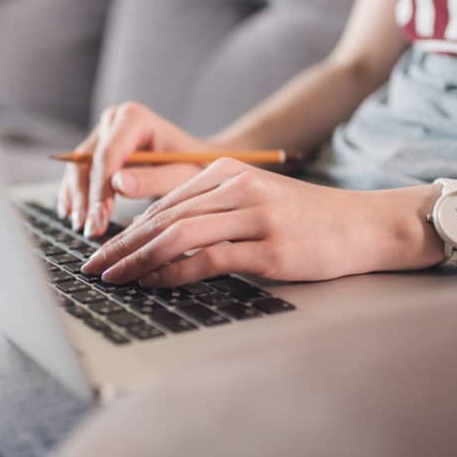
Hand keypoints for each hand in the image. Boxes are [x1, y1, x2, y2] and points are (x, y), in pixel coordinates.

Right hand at [57, 102, 214, 237]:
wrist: (198, 159)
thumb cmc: (195, 166)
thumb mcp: (183, 175)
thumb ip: (154, 179)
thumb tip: (118, 184)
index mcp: (134, 118)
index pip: (107, 156)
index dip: (100, 190)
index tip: (100, 219)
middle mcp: (113, 119)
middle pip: (87, 161)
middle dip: (86, 198)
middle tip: (89, 229)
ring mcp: (102, 132)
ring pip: (78, 167)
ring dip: (76, 198)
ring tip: (81, 227)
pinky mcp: (97, 148)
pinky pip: (78, 171)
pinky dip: (74, 194)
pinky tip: (72, 215)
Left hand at [82, 158, 438, 286]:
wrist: (363, 226)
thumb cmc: (306, 219)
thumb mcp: (254, 202)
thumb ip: (209, 212)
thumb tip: (158, 240)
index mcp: (227, 172)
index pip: (163, 203)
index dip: (127, 230)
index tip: (102, 252)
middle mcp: (236, 188)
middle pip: (163, 218)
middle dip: (121, 246)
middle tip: (93, 269)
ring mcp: (254, 216)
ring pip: (178, 235)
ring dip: (138, 260)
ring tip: (114, 279)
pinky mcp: (270, 246)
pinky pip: (209, 259)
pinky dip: (175, 272)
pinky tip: (153, 284)